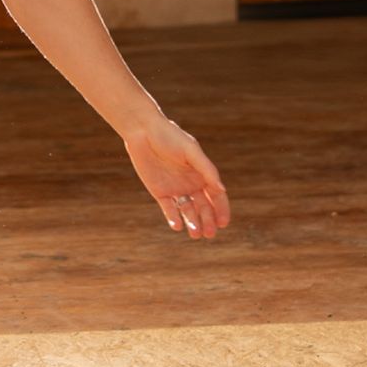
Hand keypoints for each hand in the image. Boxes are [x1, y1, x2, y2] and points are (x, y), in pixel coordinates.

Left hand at [123, 118, 230, 238]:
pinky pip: (169, 209)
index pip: (216, 196)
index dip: (221, 210)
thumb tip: (222, 189)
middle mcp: (191, 184)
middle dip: (208, 221)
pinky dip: (173, 218)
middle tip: (210, 234)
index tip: (223, 223)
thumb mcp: (191, 151)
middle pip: (203, 208)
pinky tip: (177, 226)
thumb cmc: (170, 137)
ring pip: (187, 211)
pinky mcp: (160, 192)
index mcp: (202, 174)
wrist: (143, 132)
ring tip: (196, 234)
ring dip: (192, 223)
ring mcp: (176, 189)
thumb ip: (206, 169)